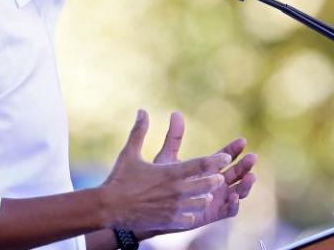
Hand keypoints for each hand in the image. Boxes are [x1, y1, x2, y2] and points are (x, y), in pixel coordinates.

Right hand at [100, 110, 231, 231]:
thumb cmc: (119, 179)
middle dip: (215, 179)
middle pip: (208, 184)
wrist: (108, 208)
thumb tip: (142, 111)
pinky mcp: (169, 222)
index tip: (226, 157)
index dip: (217, 160)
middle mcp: (176, 190)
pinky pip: (189, 219)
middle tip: (219, 177)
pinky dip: (192, 214)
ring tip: (206, 194)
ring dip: (205, 197)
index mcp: (171, 172)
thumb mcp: (130, 152)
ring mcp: (174, 208)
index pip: (203, 164)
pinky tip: (190, 211)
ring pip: (201, 202)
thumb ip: (139, 131)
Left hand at [152, 111, 256, 228]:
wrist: (152, 207)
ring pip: (238, 191)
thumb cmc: (159, 182)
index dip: (235, 149)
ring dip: (245, 185)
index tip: (242, 140)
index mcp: (208, 168)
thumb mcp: (167, 158)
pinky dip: (234, 205)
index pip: (226, 156)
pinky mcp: (213, 213)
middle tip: (251, 157)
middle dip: (245, 165)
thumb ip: (174, 138)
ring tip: (250, 177)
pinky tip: (235, 197)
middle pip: (236, 173)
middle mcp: (216, 182)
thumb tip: (175, 113)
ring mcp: (217, 198)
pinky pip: (229, 211)